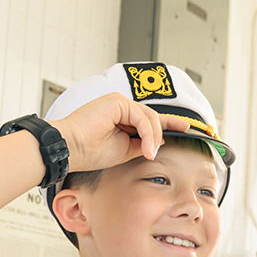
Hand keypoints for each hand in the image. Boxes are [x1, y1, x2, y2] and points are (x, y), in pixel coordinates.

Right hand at [51, 95, 186, 173]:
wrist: (70, 150)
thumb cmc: (90, 152)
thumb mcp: (124, 151)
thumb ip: (141, 144)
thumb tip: (160, 141)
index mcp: (121, 118)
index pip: (149, 119)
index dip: (169, 123)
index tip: (186, 127)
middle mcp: (121, 108)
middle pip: (152, 117)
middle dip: (168, 126)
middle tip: (184, 131)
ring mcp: (119, 103)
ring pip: (149, 118)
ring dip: (153, 137)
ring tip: (150, 154)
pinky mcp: (117, 102)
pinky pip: (142, 118)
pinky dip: (147, 133)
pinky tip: (147, 149)